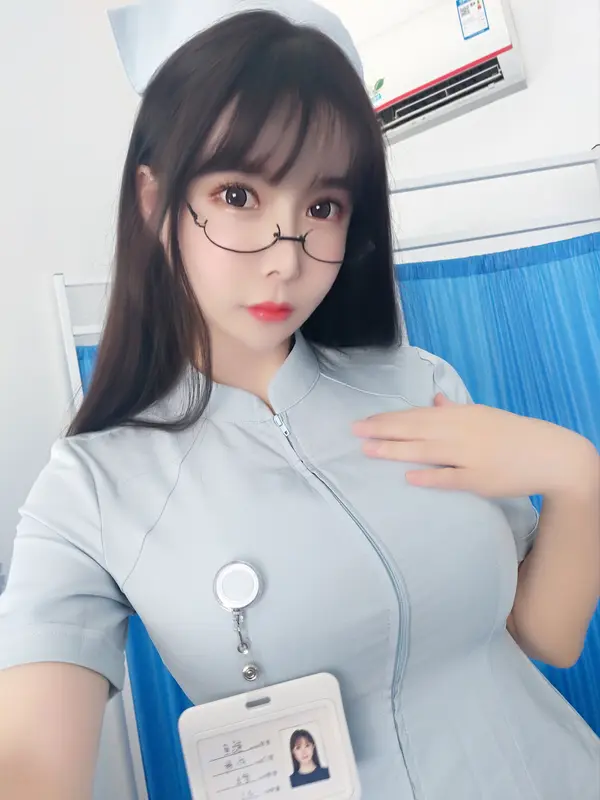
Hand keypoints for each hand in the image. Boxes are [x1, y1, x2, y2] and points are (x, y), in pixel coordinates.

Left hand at [353, 394, 595, 498]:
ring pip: (426, 451)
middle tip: (355, 431)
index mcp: (461, 414)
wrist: (548, 453)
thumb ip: (455, 410)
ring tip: (369, 450)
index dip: (389, 418)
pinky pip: (450, 477)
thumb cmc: (511, 433)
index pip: (417, 415)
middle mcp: (461, 432)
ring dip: (396, 450)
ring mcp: (469, 455)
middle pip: (415, 429)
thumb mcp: (483, 415)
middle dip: (383, 430)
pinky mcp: (479, 479)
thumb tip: (435, 399)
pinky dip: (430, 476)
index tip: (364, 421)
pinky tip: (409, 476)